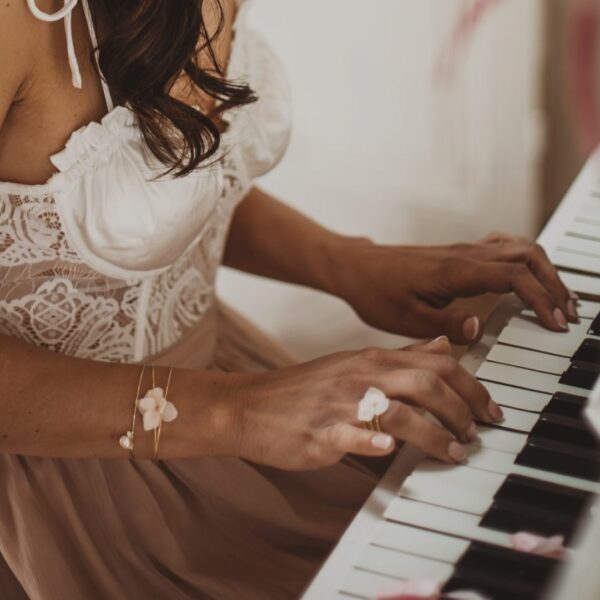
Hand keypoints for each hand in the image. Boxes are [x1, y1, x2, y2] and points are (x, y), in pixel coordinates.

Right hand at [224, 337, 502, 470]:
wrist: (250, 404)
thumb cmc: (304, 389)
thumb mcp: (355, 363)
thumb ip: (402, 355)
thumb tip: (444, 345)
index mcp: (372, 359)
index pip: (437, 363)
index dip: (472, 386)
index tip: (490, 409)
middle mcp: (361, 376)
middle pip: (428, 383)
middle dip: (465, 409)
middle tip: (480, 432)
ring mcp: (340, 404)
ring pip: (400, 411)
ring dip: (435, 435)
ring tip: (455, 453)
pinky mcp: (320, 432)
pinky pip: (352, 436)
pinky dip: (375, 444)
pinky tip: (391, 453)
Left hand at [333, 232, 578, 343]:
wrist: (356, 269)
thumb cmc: (377, 293)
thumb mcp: (407, 318)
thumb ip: (446, 323)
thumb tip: (481, 328)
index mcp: (456, 271)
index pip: (515, 277)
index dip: (541, 298)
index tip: (555, 322)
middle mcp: (465, 255)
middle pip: (527, 257)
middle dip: (553, 283)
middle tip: (567, 312)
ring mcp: (462, 250)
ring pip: (518, 248)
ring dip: (543, 270)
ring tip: (557, 297)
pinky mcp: (456, 253)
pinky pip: (501, 247)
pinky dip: (523, 260)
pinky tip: (527, 275)